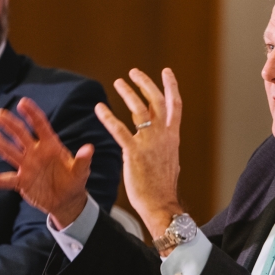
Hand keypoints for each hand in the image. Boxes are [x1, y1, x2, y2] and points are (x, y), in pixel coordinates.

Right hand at [0, 97, 96, 228]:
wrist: (66, 201)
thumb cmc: (74, 181)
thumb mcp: (81, 171)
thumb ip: (83, 160)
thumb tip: (89, 148)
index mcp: (51, 146)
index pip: (40, 126)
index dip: (32, 114)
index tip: (23, 102)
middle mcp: (36, 153)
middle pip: (21, 135)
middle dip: (11, 124)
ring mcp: (27, 166)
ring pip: (12, 153)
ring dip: (3, 146)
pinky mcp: (22, 182)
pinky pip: (8, 180)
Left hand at [94, 68, 183, 240]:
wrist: (160, 203)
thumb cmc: (163, 186)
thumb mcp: (171, 161)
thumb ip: (166, 147)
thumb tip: (166, 142)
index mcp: (173, 136)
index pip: (175, 105)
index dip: (171, 86)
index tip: (167, 71)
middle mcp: (163, 135)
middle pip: (156, 101)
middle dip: (145, 83)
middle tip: (134, 72)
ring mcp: (149, 143)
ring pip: (139, 110)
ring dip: (128, 93)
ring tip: (118, 82)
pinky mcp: (134, 152)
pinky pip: (119, 130)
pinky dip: (108, 117)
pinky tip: (99, 108)